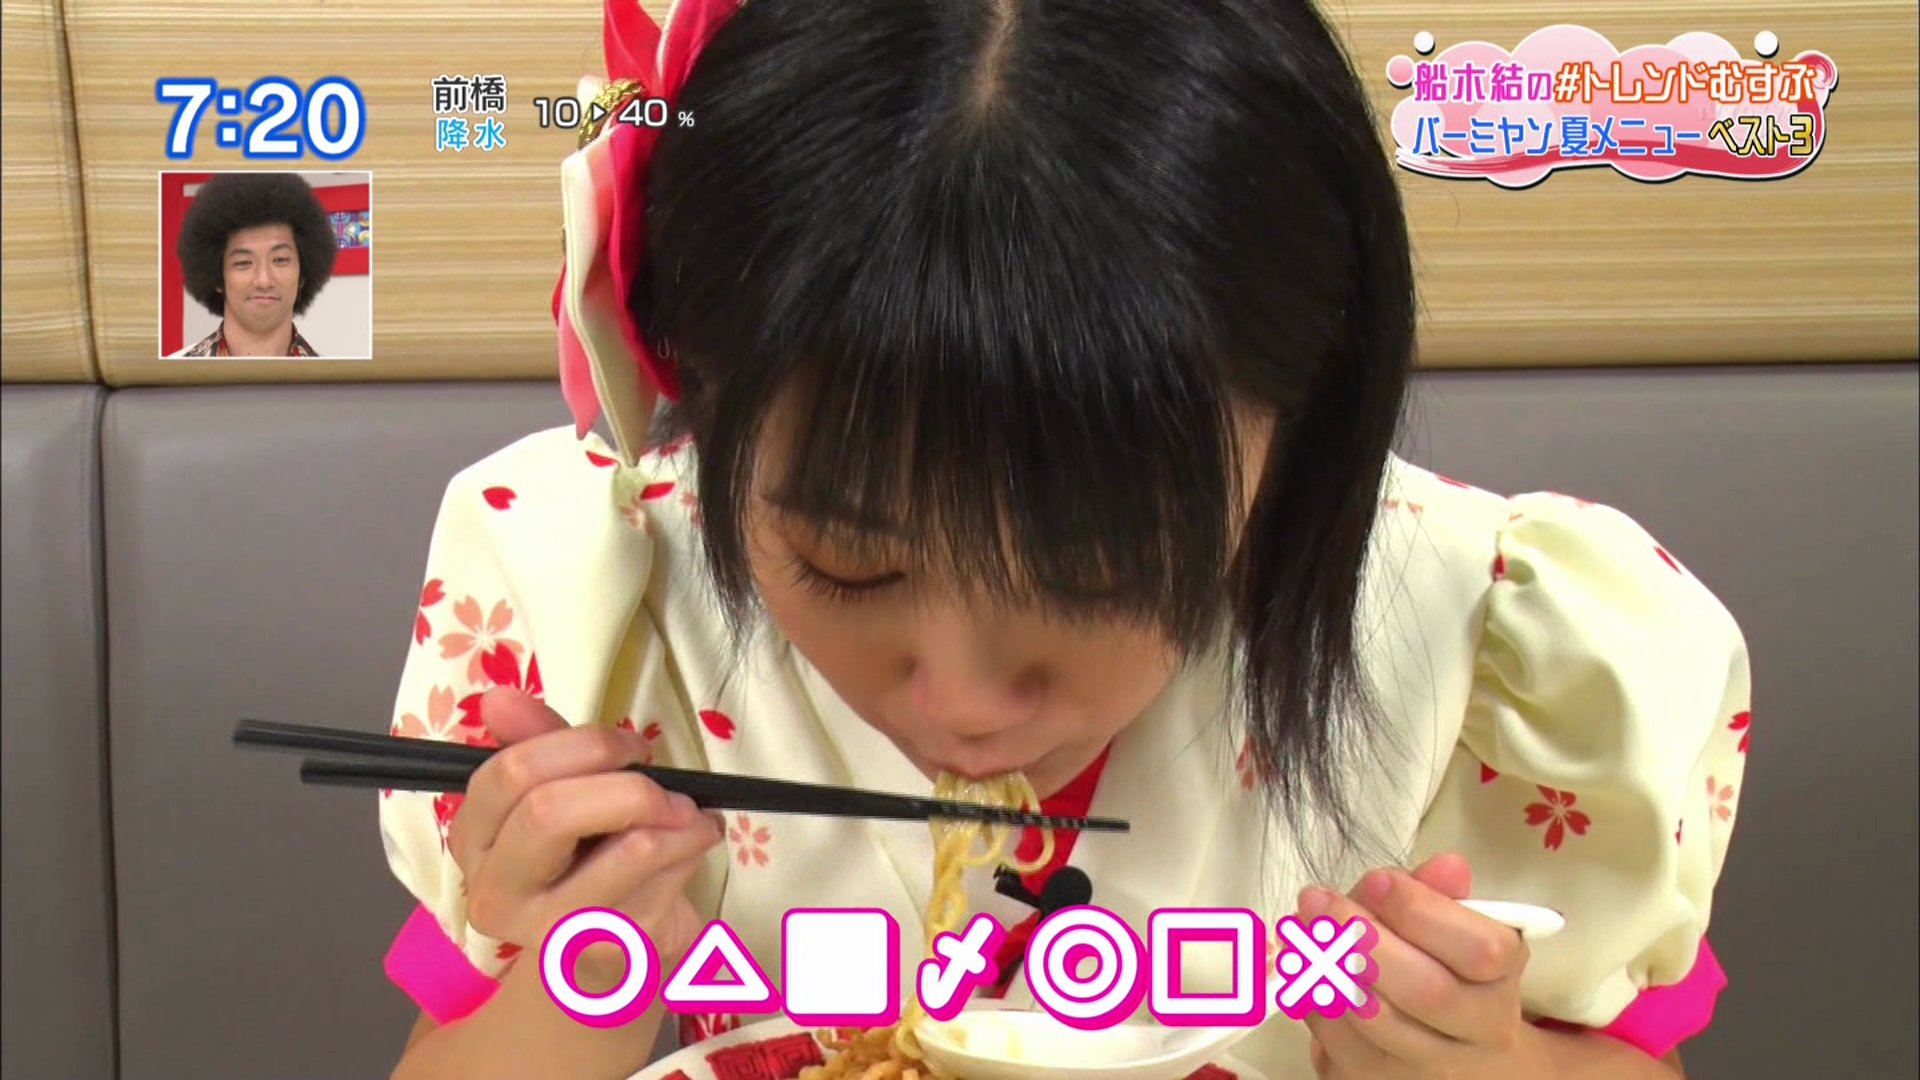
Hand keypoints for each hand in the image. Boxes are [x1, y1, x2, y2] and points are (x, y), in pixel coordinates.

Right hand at [447, 688, 722, 969]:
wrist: (610, 950)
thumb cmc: (583, 859)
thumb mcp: (561, 792)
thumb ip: (538, 743)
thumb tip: (498, 697)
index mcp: (473, 838)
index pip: (509, 773)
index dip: (583, 746)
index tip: (631, 748)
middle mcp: (496, 892)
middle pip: (549, 812)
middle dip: (627, 784)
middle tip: (666, 783)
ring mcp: (552, 931)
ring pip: (628, 849)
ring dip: (679, 818)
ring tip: (694, 815)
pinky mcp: (611, 951)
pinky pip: (667, 880)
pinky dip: (692, 847)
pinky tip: (694, 843)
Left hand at [1300, 854, 1543, 1078]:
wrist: (1450, 1047)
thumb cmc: (1444, 967)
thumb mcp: (1452, 923)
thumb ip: (1440, 892)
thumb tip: (1446, 867)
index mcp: (1502, 980)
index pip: (1480, 950)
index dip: (1420, 911)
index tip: (1376, 880)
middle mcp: (1479, 1035)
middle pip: (1426, 992)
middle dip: (1365, 939)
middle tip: (1320, 902)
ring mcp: (1431, 1070)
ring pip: (1375, 1023)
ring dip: (1327, 967)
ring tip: (1303, 928)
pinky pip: (1337, 1047)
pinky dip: (1313, 1002)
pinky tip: (1304, 970)